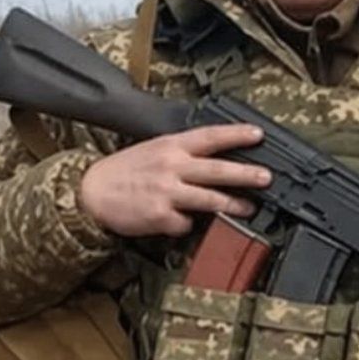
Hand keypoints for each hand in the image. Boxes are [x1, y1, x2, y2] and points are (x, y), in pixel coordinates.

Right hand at [78, 123, 270, 237]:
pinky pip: (185, 223)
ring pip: (209, 199)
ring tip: (248, 209)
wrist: (92, 192)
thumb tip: (213, 160)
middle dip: (246, 174)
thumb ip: (182, 154)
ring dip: (233, 205)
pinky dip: (186, 224)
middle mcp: (171, 166)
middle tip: (266, 178)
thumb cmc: (124, 171)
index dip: (236, 135)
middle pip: (218, 170)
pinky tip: (179, 221)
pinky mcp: (161, 215)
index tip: (258, 135)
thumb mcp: (153, 150)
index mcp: (171, 146)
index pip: (210, 136)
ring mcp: (167, 192)